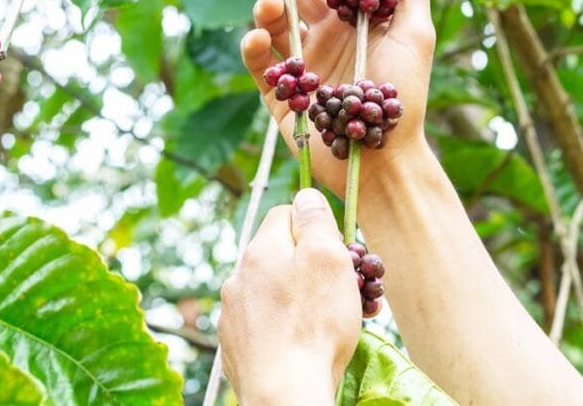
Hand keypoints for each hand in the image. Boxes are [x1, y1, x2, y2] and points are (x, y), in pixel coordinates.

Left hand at [218, 189, 361, 404]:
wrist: (284, 393)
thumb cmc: (313, 324)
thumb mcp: (326, 258)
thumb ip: (315, 220)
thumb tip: (305, 195)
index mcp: (260, 249)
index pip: (286, 213)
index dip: (316, 227)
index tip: (338, 251)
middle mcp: (239, 277)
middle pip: (283, 254)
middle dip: (316, 266)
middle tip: (347, 289)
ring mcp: (235, 314)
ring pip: (277, 291)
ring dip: (306, 296)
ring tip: (338, 319)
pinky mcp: (237, 345)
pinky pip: (268, 322)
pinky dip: (289, 325)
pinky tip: (309, 341)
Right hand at [241, 0, 434, 195]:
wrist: (383, 157)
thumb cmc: (404, 98)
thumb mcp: (417, 38)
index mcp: (356, 19)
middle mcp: (326, 36)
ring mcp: (302, 63)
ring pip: (273, 23)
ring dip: (266, 7)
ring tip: (269, 7)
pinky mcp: (281, 93)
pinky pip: (260, 63)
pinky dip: (254, 47)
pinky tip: (260, 39)